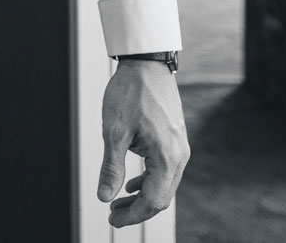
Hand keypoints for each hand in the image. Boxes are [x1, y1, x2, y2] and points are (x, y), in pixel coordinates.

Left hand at [97, 60, 189, 226]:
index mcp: (167, 157)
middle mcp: (179, 156)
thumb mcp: (114, 131)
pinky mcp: (175, 141)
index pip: (153, 200)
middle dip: (137, 210)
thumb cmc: (130, 93)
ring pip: (164, 185)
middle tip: (113, 215)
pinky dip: (148, 181)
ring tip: (118, 202)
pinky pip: (165, 171)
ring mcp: (180, 148)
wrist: (146, 65)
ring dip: (142, 197)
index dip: (132, 215)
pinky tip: (131, 184)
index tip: (112, 219)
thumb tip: (104, 196)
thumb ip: (111, 167)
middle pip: (161, 197)